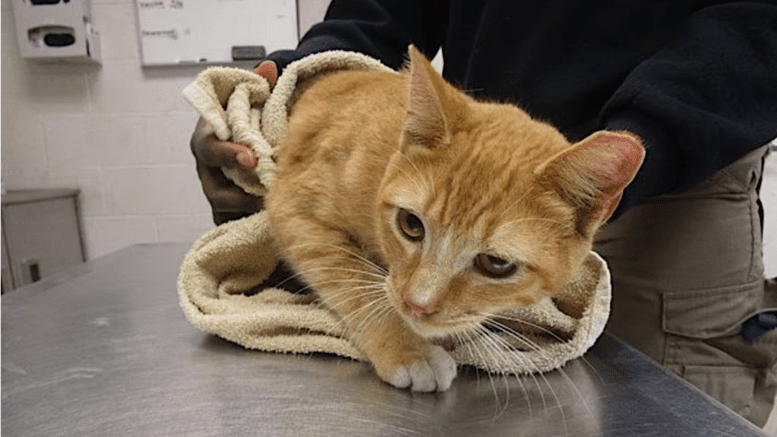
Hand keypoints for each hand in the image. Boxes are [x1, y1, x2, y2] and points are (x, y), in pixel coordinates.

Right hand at [190, 61, 277, 224]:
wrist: (241, 141)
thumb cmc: (243, 120)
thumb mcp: (247, 99)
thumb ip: (255, 84)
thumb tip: (268, 67)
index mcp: (207, 139)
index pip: (209, 149)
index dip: (229, 154)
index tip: (252, 158)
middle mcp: (206, 170)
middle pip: (215, 190)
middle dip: (242, 194)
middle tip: (270, 192)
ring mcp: (214, 192)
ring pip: (225, 210)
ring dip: (250, 210)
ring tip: (277, 205)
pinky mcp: (223, 212)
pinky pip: (231, 224)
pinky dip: (249, 224)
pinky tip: (272, 221)